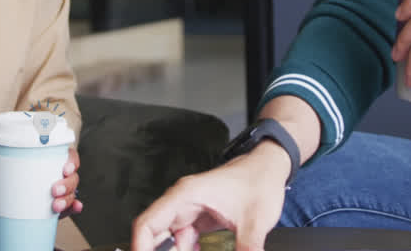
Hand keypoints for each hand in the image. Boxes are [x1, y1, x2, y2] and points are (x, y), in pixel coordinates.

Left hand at [0, 147, 82, 216]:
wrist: (12, 195)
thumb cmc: (15, 175)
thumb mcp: (6, 167)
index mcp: (52, 160)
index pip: (69, 156)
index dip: (71, 161)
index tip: (65, 167)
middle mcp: (60, 175)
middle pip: (72, 177)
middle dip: (67, 183)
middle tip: (54, 189)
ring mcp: (62, 191)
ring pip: (72, 193)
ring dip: (67, 199)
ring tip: (54, 205)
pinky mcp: (60, 205)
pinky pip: (72, 206)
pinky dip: (75, 207)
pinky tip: (75, 208)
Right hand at [131, 144, 289, 250]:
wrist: (270, 167)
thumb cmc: (259, 180)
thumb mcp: (255, 221)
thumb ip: (247, 248)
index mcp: (185, 196)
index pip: (147, 224)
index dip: (139, 248)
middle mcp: (181, 203)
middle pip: (155, 236)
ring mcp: (189, 211)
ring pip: (171, 242)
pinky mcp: (198, 220)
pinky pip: (184, 242)